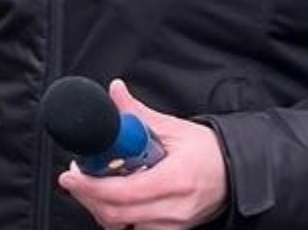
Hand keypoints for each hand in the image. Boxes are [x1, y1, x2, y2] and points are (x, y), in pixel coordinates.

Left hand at [57, 80, 227, 229]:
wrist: (236, 173)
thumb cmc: (208, 152)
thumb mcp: (173, 128)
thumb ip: (138, 113)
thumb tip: (115, 92)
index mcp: (175, 179)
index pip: (126, 192)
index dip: (92, 186)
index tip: (71, 174)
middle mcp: (174, 208)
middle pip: (117, 214)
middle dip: (88, 196)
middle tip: (74, 178)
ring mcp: (173, 224)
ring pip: (123, 227)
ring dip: (100, 209)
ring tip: (92, 187)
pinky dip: (117, 219)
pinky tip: (113, 202)